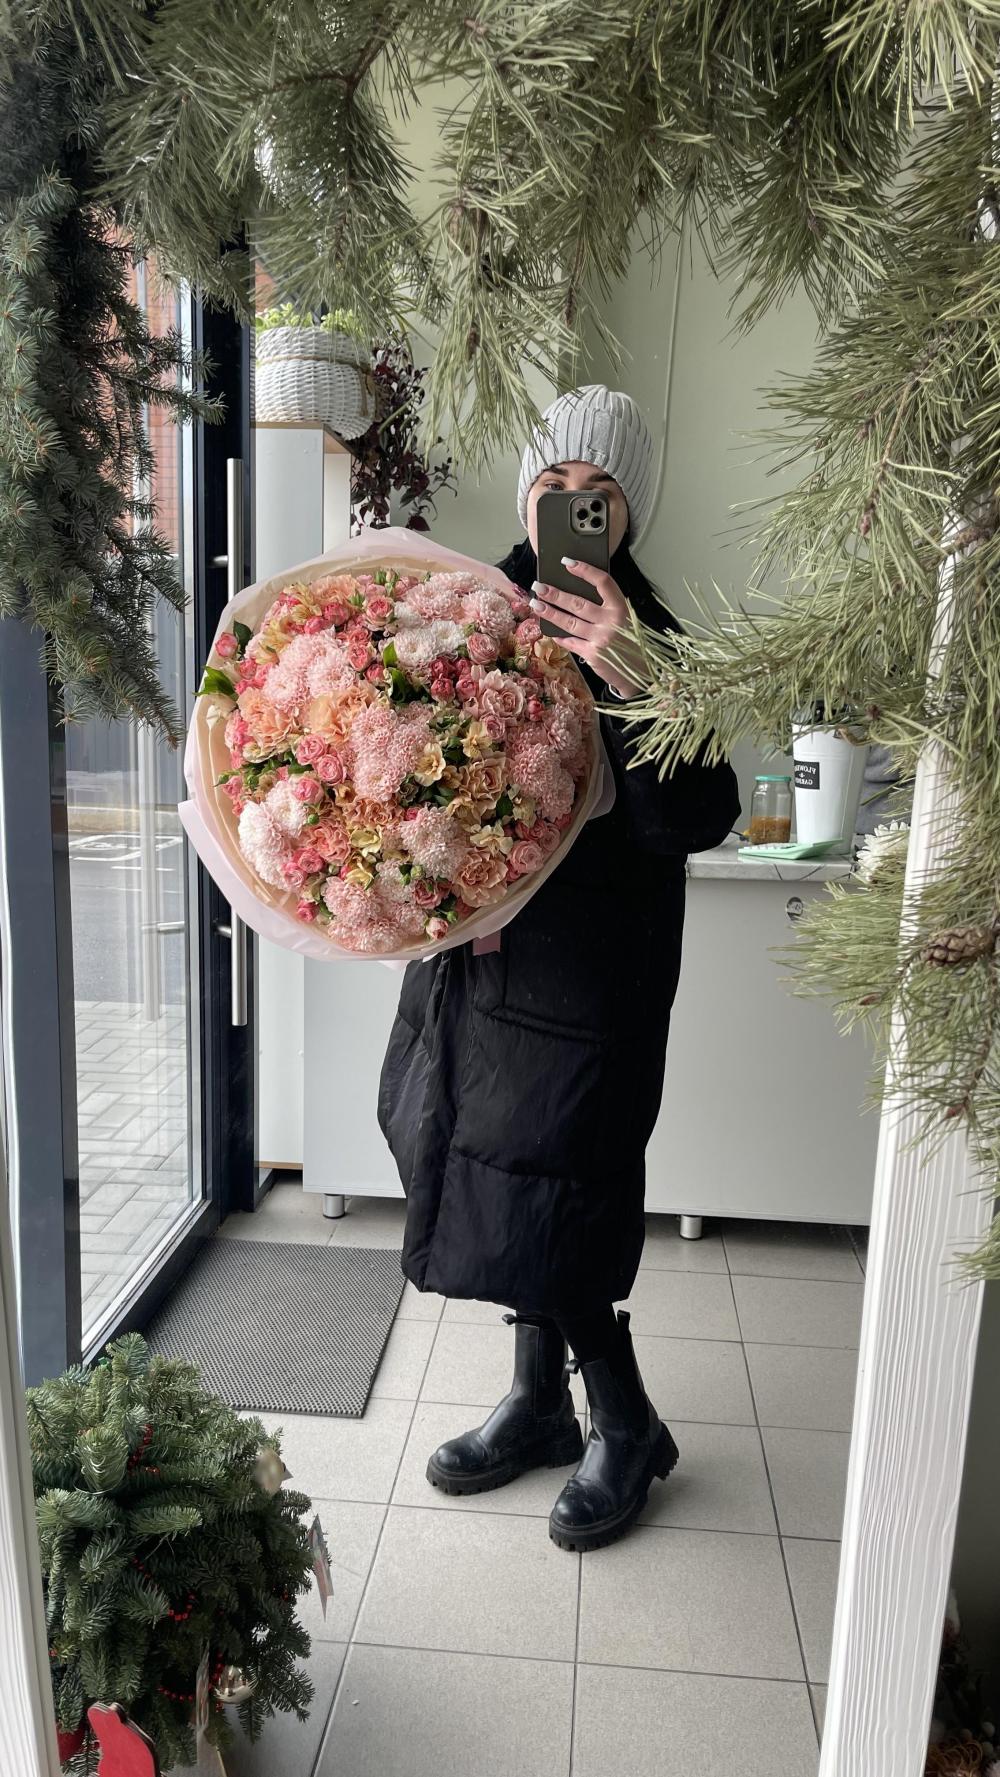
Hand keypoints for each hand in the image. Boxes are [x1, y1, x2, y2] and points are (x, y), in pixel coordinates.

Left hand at [530, 557, 647, 699]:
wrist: (639, 671)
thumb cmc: (628, 641)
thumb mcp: (624, 619)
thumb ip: (605, 607)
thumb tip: (574, 593)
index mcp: (621, 607)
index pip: (602, 582)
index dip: (585, 570)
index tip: (567, 562)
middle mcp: (612, 621)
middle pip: (578, 603)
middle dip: (555, 594)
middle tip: (539, 586)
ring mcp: (602, 639)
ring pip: (570, 622)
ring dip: (550, 613)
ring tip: (536, 604)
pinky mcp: (593, 655)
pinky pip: (571, 642)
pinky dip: (560, 636)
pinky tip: (550, 631)